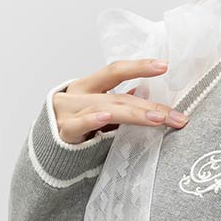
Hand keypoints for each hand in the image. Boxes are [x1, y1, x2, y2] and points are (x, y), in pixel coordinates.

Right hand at [53, 58, 188, 143]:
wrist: (43, 154)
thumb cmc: (73, 128)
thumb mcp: (95, 110)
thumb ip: (117, 102)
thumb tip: (146, 94)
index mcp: (87, 86)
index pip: (115, 71)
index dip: (139, 66)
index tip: (164, 66)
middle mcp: (76, 95)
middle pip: (118, 96)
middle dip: (150, 106)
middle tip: (177, 116)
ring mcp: (68, 113)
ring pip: (106, 109)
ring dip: (135, 114)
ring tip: (158, 119)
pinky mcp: (63, 133)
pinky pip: (80, 125)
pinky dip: (93, 120)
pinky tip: (105, 117)